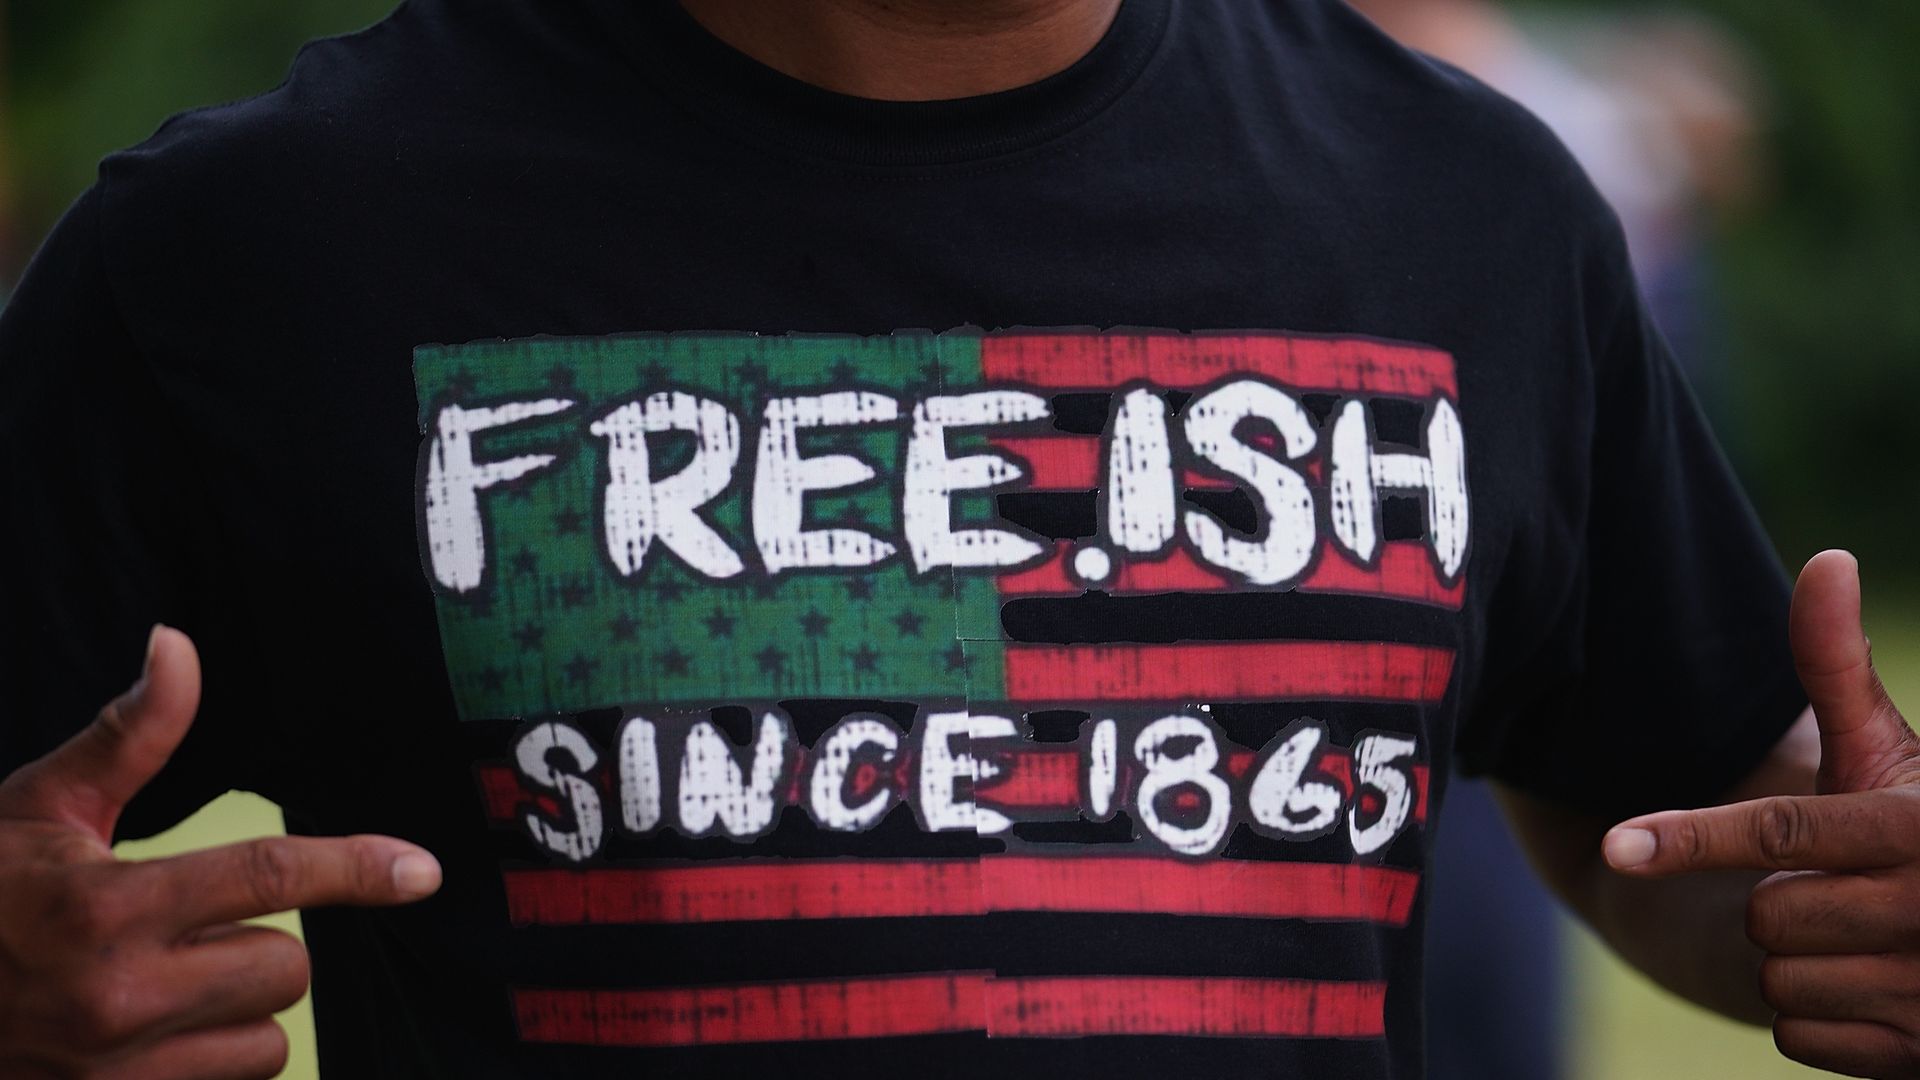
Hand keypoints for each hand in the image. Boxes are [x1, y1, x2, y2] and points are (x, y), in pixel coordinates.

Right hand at [0, 626, 441, 1079]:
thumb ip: (130, 735)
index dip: (357, 869)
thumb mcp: (42, 806)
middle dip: (260, 940)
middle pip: (283, 965)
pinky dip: (213, 1060)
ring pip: (266, 1040)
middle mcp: (116, 996)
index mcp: (105, 907)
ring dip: (239, 1010)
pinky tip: (156, 1035)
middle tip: (187, 928)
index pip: (267, 878)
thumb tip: (176, 644)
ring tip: (166, 984)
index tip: (421, 871)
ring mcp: (115, 1071)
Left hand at [1604, 551, 1919, 1077]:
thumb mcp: (1885, 752)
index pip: (1783, 834)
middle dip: (1781, 904)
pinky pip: (1804, 1038)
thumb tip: (1826, 555)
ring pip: (1783, 982)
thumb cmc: (1915, 825)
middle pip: (1769, 915)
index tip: (1616, 846)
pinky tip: (1872, 993)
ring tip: (1865, 941)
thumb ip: (1840, 667)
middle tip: (1842, 890)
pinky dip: (1821, 1021)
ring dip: (1801, 965)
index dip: (1691, 838)